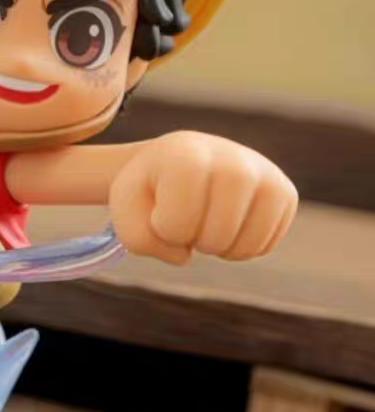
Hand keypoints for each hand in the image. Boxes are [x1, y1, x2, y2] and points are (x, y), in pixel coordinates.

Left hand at [109, 132, 297, 265]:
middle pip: (213, 239)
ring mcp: (265, 175)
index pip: (175, 225)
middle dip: (192, 238)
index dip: (162, 227)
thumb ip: (139, 239)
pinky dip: (240, 246)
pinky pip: (263, 246)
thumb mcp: (127, 209)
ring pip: (242, 247)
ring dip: (217, 246)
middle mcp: (233, 160)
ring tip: (205, 216)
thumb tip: (184, 255)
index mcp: (187, 156)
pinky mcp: (285, 192)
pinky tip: (227, 220)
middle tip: (185, 211)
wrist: (182, 158)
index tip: (160, 201)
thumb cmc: (152, 187)